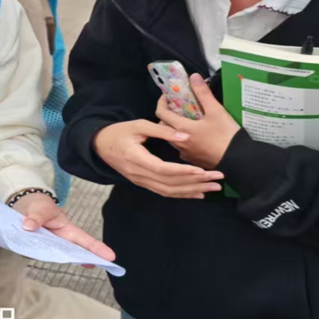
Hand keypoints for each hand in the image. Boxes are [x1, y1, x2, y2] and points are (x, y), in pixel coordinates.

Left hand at [11, 193, 114, 261]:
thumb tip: (28, 227)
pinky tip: (48, 258)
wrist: (27, 206)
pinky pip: (45, 255)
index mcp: (67, 229)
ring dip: (68, 260)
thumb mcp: (39, 209)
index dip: (97, 249)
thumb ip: (35, 218)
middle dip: (89, 258)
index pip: (84, 240)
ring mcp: (52, 245)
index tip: (111, 257)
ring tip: (84, 265)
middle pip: (77, 251)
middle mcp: (62, 239)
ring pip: (62, 256)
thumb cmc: (39, 206)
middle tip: (102, 266)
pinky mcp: (42, 248)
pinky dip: (47, 257)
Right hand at [94, 119, 222, 198]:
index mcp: (136, 158)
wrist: (100, 145)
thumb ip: (162, 131)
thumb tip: (185, 136)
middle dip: (196, 182)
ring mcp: (141, 181)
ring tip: (213, 187)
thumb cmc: (119, 132)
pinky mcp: (144, 183)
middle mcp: (139, 174)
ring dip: (193, 190)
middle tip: (218, 178)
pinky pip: (165, 192)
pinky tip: (198, 194)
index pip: (163, 169)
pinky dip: (182, 194)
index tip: (202, 170)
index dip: (183, 171)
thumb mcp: (139, 125)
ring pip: (169, 191)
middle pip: (170, 183)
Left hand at [155, 73, 240, 168]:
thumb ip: (203, 93)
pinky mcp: (192, 159)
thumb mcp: (216, 111)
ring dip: (176, 126)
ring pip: (173, 136)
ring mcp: (185, 153)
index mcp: (181, 128)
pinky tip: (196, 134)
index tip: (168, 95)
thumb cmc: (226, 136)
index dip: (162, 101)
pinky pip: (182, 146)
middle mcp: (179, 142)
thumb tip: (193, 77)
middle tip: (179, 106)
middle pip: (165, 125)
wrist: (238, 160)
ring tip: (189, 118)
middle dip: (168, 114)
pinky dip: (184, 137)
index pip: (161, 112)